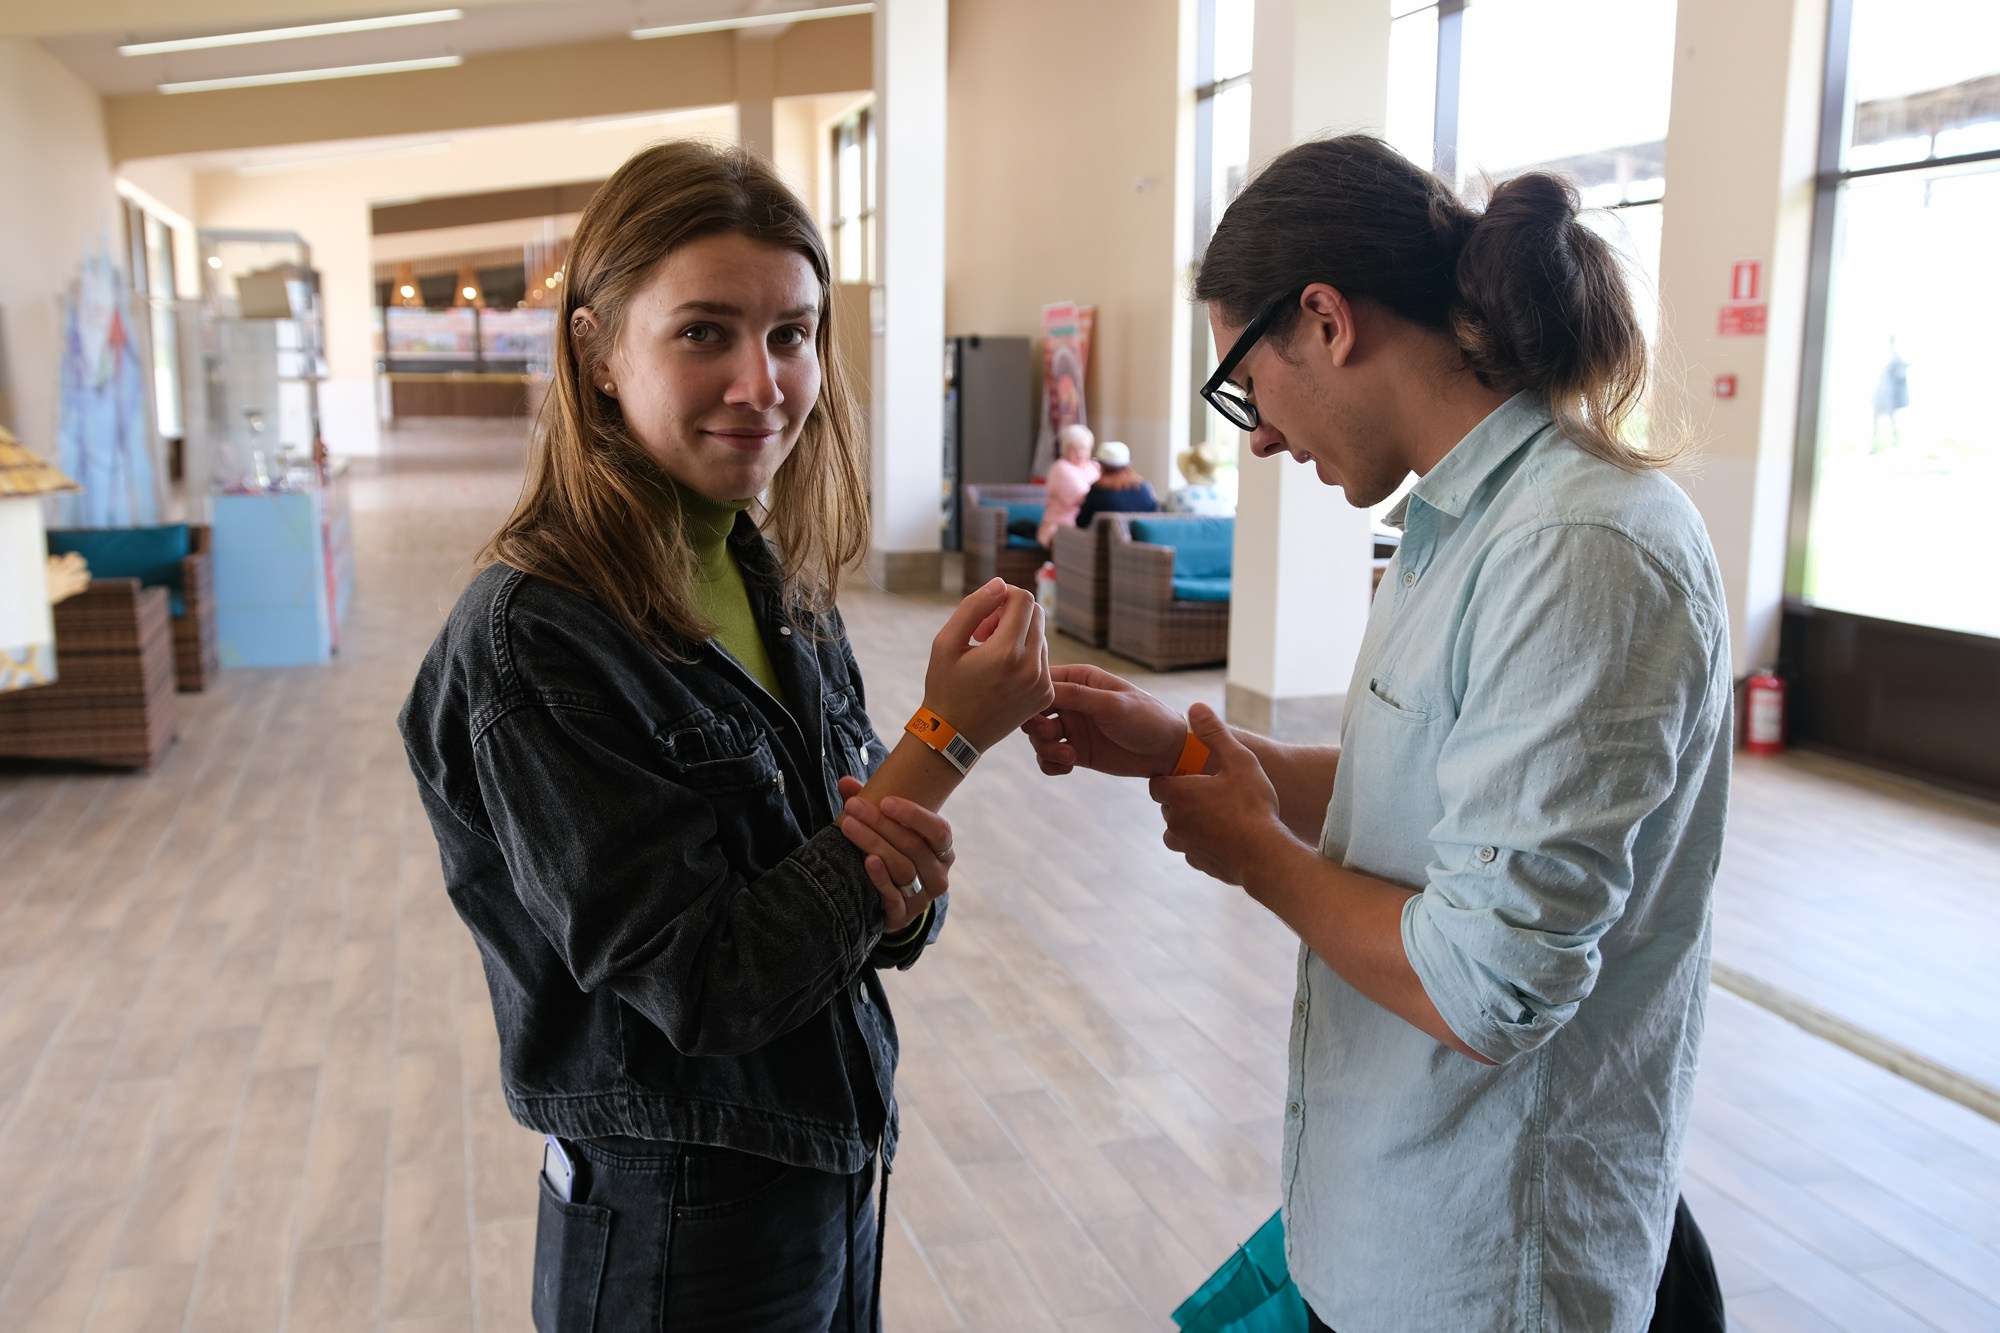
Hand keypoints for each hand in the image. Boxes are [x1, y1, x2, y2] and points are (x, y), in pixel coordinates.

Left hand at [836, 776, 954, 933]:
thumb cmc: (892, 856)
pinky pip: (894, 897)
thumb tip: (846, 782)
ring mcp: (923, 898)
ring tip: (848, 827)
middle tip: (853, 807)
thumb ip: (871, 806)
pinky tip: (867, 861)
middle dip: (880, 823)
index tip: (885, 801)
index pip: (938, 830)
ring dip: (873, 844)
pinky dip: (880, 878)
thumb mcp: (889, 832)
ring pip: (901, 868)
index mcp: (942, 851)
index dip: (914, 815)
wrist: (890, 905)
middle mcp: (938, 875)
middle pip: (913, 846)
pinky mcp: (903, 915)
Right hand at [922, 579, 1054, 750]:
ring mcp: (1042, 683)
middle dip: (1011, 614)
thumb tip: (1000, 584)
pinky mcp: (1046, 694)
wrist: (954, 736)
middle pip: (1036, 614)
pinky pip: (1043, 658)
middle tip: (984, 634)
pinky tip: (1001, 672)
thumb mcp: (945, 643)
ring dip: (1018, 635)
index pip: (1023, 599)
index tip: (983, 617)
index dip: (1002, 598)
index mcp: (1005, 653)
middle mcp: (1031, 668)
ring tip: (990, 655)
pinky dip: (1025, 656)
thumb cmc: (945, 687)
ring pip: (1040, 635)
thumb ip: (973, 607)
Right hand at [1022, 663, 1188, 777]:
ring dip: (1045, 749)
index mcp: (1080, 680)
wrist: (1168, 752)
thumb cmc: (1147, 718)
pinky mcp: (1076, 751)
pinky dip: (1051, 764)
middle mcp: (1073, 702)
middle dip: (1036, 726)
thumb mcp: (1112, 704)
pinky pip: (1049, 758)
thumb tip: (1040, 689)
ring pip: (1038, 737)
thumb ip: (1076, 696)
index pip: (1042, 682)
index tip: (1037, 712)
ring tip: (1068, 756)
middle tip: (1052, 735)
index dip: (1032, 696)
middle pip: (1034, 712)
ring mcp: (1073, 728)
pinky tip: (1068, 766)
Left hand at [1147, 703, 1293, 885]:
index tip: (1193, 776)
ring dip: (1191, 823)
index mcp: (1178, 794)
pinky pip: (1194, 850)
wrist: (1266, 856)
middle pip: (1168, 806)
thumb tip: (1195, 707)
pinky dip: (1204, 844)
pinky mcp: (1200, 864)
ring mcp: (1186, 846)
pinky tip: (1227, 838)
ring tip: (1219, 816)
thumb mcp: (1239, 761)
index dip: (1173, 777)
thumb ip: (1215, 733)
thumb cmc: (1253, 806)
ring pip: (1178, 831)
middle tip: (1213, 792)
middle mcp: (1174, 821)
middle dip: (1184, 798)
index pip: (1158, 783)